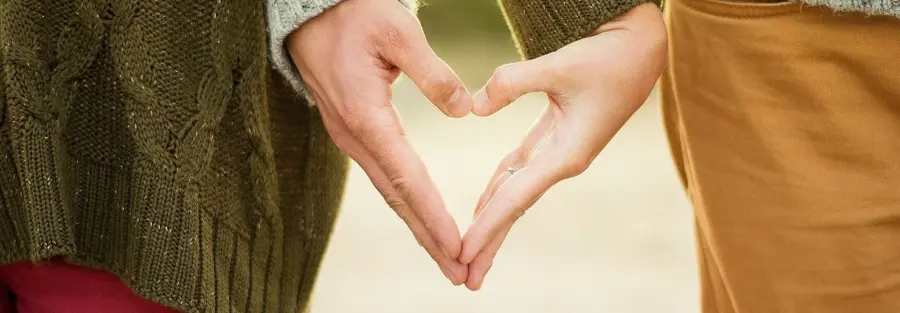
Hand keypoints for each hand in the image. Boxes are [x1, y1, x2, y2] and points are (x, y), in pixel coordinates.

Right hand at [287, 0, 473, 284]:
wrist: (309, 10)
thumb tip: (463, 111)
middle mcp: (355, 137)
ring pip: (389, 191)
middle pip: (397, 198)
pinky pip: (382, 176)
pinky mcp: (352, 131)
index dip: (434, 216)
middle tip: (458, 272)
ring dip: (417, 226)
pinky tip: (420, 216)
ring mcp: (350, 137)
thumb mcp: (398, 31)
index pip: (408, 178)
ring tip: (445, 256)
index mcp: (367, 117)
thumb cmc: (354, 15)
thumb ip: (433, 73)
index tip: (457, 246)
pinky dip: (405, 202)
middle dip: (428, 238)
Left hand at [458, 3, 667, 289]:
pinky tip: (482, 206)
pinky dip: (498, 188)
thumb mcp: (560, 65)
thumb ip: (513, 83)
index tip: (462, 253)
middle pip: (515, 209)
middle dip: (489, 243)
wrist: (641, 50)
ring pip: (515, 193)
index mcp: (566, 155)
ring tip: (468, 252)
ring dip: (491, 221)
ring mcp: (559, 153)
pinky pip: (519, 170)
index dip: (487, 227)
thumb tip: (474, 107)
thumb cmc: (608, 58)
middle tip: (463, 277)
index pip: (516, 199)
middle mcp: (562, 162)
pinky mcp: (555, 138)